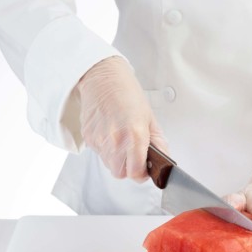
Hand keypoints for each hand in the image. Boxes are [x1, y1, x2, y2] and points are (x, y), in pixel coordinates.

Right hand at [77, 56, 167, 180]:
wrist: (103, 78)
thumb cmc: (127, 94)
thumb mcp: (150, 118)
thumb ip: (158, 143)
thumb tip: (163, 160)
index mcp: (134, 136)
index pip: (135, 173)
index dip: (142, 173)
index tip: (145, 168)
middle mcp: (115, 141)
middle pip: (120, 174)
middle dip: (129, 169)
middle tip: (134, 155)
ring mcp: (99, 140)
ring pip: (108, 165)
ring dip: (117, 159)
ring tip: (122, 140)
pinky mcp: (88, 137)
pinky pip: (99, 153)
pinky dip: (106, 149)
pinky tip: (111, 133)